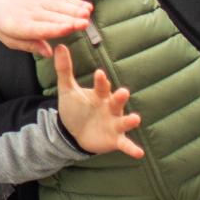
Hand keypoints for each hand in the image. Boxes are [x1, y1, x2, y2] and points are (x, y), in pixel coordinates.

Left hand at [53, 45, 143, 159]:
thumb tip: (60, 46)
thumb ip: (65, 69)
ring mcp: (114, 123)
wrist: (73, 133)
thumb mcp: (68, 90)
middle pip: (116, 101)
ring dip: (130, 121)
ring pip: (124, 121)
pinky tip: (139, 153)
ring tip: (136, 119)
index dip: (101, 81)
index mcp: (100, 95)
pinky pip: (125, 144)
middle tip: (123, 92)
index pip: (101, 86)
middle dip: (120, 97)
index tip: (99, 73)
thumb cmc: (75, 108)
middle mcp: (111, 108)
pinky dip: (132, 148)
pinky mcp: (115, 139)